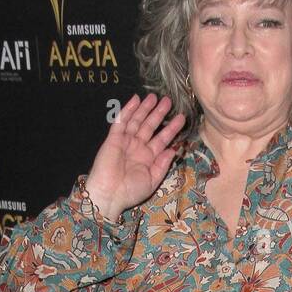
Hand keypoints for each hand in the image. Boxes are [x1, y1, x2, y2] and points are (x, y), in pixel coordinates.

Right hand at [84, 92, 185, 221]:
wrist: (110, 194)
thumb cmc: (131, 191)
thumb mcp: (152, 180)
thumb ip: (162, 165)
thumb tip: (173, 150)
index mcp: (148, 157)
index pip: (162, 139)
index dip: (172, 128)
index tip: (181, 118)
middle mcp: (138, 147)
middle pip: (150, 126)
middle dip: (159, 113)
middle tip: (168, 100)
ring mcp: (125, 141)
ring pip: (137, 120)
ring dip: (145, 108)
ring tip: (154, 97)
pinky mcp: (114, 138)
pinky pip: (121, 121)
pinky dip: (128, 110)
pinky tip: (136, 99)